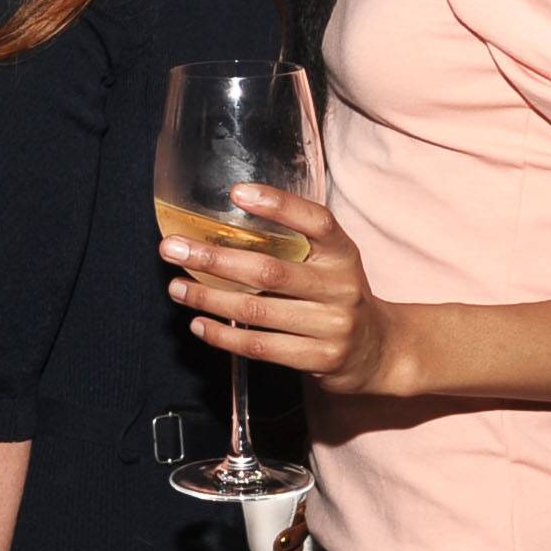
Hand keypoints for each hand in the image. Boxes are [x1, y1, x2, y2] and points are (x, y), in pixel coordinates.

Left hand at [161, 183, 412, 396]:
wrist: (378, 350)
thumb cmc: (337, 295)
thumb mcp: (330, 262)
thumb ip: (293, 244)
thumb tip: (221, 224)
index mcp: (344, 253)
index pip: (317, 221)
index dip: (279, 205)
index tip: (236, 192)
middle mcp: (341, 287)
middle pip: (269, 271)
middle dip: (213, 260)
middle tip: (172, 249)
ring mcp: (332, 325)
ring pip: (257, 311)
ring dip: (208, 299)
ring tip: (176, 288)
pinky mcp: (320, 358)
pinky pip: (261, 347)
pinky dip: (224, 336)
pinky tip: (198, 323)